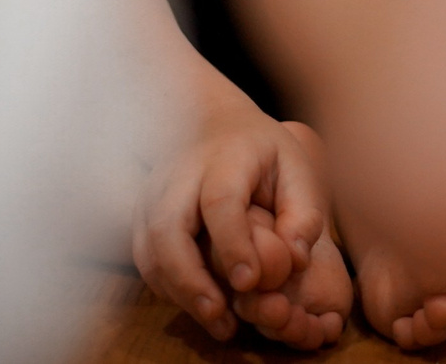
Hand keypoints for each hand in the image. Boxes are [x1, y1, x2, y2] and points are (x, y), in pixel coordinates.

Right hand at [132, 100, 349, 349]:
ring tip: (216, 320)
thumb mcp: (295, 164)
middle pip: (168, 228)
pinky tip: (200, 305)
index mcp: (223, 159)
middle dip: (188, 277)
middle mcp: (178, 177)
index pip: (219, 202)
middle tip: (218, 313)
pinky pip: (145, 260)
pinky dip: (168, 288)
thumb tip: (296, 260)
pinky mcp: (141, 218)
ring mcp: (152, 197)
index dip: (232, 243)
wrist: (211, 123)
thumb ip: (303, 211)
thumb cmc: (261, 151)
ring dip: (177, 291)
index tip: (249, 281)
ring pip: (149, 250)